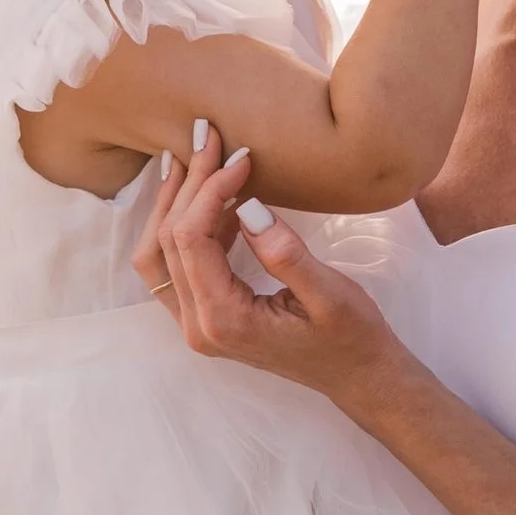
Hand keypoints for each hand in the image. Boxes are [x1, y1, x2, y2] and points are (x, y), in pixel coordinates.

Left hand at [134, 130, 395, 400]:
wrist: (357, 376)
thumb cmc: (351, 336)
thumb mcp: (330, 295)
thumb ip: (287, 255)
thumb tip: (247, 208)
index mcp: (224, 320)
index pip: (191, 240)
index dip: (209, 189)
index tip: (242, 157)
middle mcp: (199, 327)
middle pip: (166, 242)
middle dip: (187, 185)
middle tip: (210, 138)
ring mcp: (197, 326)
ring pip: (158, 255)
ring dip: (173, 204)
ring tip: (193, 159)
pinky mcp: (205, 317)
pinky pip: (175, 266)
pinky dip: (185, 225)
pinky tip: (212, 197)